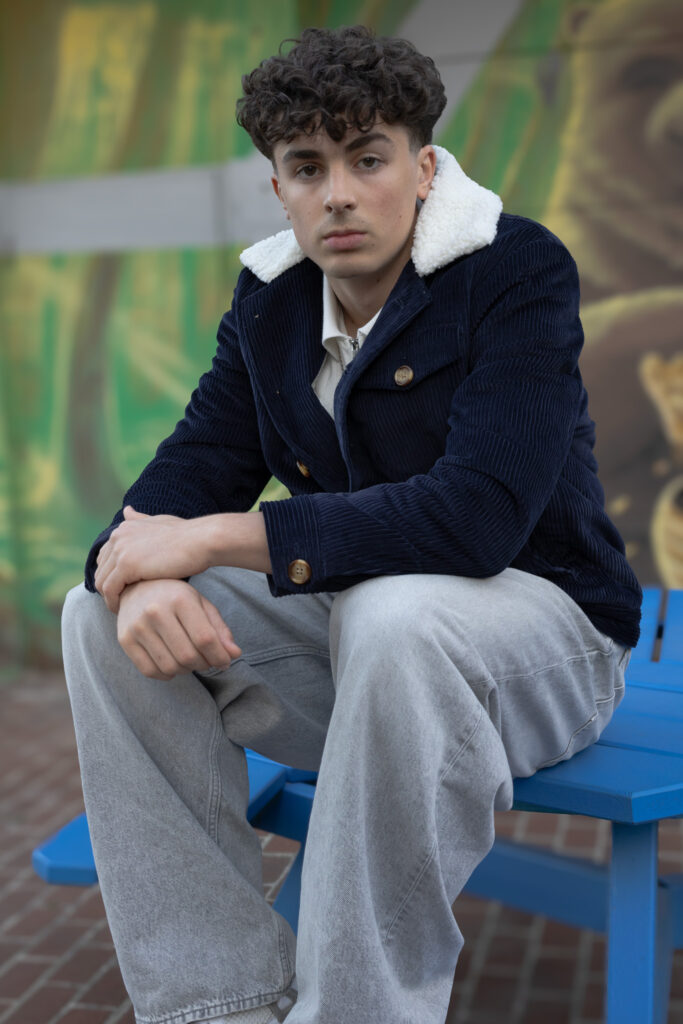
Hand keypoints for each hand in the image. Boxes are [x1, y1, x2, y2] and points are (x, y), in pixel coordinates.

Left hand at [95, 507, 211, 611]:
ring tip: (122, 610)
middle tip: (121, 603)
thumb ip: (141, 520)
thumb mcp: (160, 522)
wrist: (202, 540)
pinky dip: (113, 602)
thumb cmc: (187, 535)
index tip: (123, 589)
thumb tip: (126, 510)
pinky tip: (124, 611)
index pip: (105, 557)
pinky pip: (109, 590)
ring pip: (101, 582)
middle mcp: (117, 536)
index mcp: (124, 528)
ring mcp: (121, 550)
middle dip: (109, 588)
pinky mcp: (127, 566)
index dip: (111, 575)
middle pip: (101, 570)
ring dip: (109, 598)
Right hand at [116, 578, 241, 679]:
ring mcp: (137, 626)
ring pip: (170, 666)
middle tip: (207, 662)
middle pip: (188, 656)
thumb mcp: (201, 605)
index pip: (205, 638)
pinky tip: (173, 665)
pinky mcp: (124, 639)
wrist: (136, 588)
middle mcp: (156, 611)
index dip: (219, 656)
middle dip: (204, 665)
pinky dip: (167, 674)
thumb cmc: (175, 597)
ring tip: (190, 661)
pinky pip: (150, 671)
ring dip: (186, 671)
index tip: (225, 662)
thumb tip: (235, 655)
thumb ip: (219, 629)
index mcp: (180, 599)